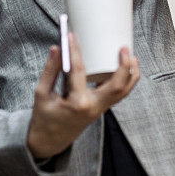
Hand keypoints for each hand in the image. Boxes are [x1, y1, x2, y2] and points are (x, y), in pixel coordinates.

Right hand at [26, 33, 138, 158]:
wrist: (49, 140)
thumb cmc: (43, 117)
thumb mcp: (42, 93)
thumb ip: (50, 70)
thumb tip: (57, 48)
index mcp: (77, 103)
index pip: (79, 71)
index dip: (75, 50)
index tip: (72, 35)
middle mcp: (93, 107)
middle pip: (117, 86)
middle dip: (124, 66)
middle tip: (123, 47)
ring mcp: (100, 109)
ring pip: (123, 92)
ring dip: (131, 74)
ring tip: (132, 56)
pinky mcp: (101, 108)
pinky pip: (118, 95)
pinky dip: (126, 81)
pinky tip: (127, 68)